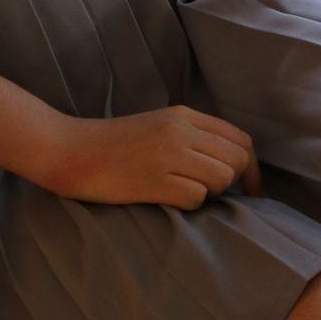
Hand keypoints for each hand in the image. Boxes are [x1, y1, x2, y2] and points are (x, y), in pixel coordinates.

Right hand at [36, 105, 261, 207]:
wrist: (69, 149)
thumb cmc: (112, 144)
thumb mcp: (157, 125)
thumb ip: (191, 136)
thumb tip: (229, 162)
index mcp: (184, 115)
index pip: (240, 139)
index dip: (251, 167)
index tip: (248, 187)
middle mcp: (180, 131)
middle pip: (237, 160)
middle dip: (233, 182)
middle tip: (213, 193)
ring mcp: (167, 155)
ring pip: (221, 179)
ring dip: (211, 193)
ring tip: (184, 192)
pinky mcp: (153, 180)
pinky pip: (196, 198)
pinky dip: (189, 204)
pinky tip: (168, 199)